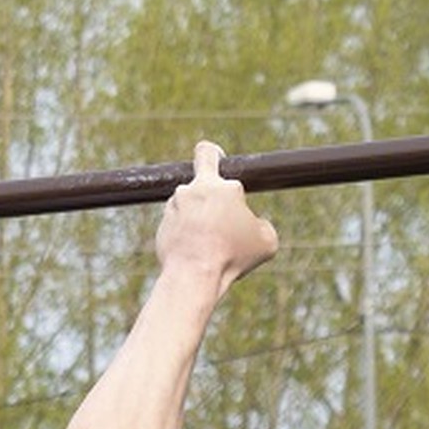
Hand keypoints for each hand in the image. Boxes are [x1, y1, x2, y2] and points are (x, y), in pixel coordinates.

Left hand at [155, 141, 278, 299]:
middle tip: (214, 202)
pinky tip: (196, 252)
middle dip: (206, 186)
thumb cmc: (232, 256)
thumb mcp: (266, 241)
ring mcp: (172, 210)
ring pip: (189, 206)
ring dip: (198, 216)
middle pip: (196, 179)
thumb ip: (261, 225)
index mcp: (220, 186)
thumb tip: (254, 227)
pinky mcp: (162, 229)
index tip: (218, 159)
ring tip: (211, 241)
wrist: (194, 276)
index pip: (208, 152)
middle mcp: (191, 191)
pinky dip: (186, 235)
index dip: (214, 154)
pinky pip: (178, 227)